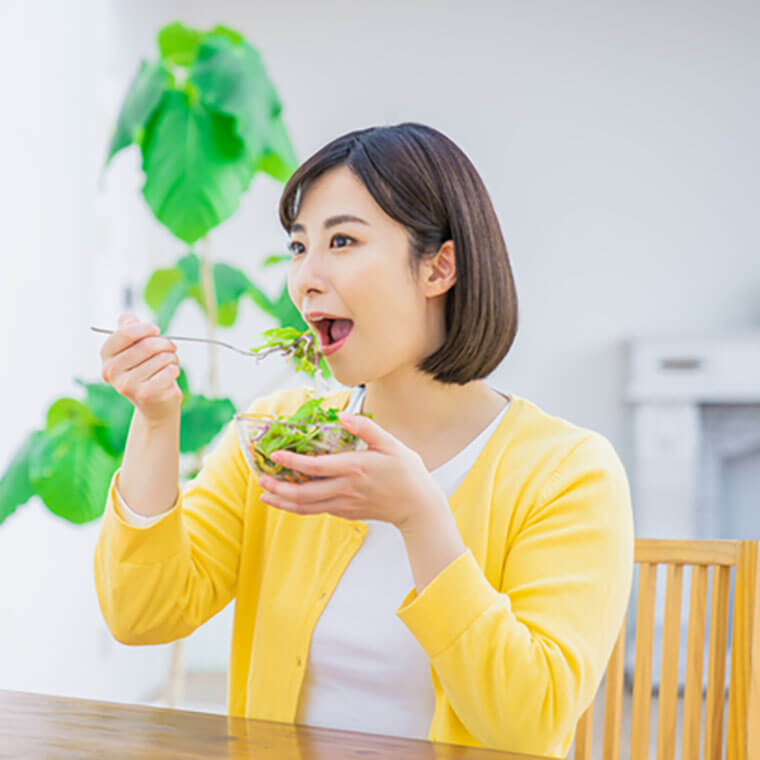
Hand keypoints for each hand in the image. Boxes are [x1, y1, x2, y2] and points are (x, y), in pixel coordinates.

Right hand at [100, 312, 181, 424]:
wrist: (155, 403)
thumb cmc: (146, 370)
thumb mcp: (134, 348)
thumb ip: (128, 329)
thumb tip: (128, 317)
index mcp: (106, 356)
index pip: (125, 333)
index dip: (145, 328)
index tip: (156, 330)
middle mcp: (111, 371)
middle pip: (146, 346)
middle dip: (165, 343)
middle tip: (172, 347)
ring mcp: (127, 385)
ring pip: (161, 358)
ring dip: (172, 357)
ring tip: (170, 363)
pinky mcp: (145, 394)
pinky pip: (169, 371)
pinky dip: (175, 369)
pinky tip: (171, 373)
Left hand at [257, 410, 444, 531]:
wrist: (418, 507)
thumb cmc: (407, 472)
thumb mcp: (391, 444)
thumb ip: (366, 428)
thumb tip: (344, 416)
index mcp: (355, 468)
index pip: (315, 467)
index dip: (292, 460)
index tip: (274, 453)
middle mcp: (346, 489)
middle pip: (303, 493)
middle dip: (278, 486)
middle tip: (260, 478)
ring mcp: (345, 504)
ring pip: (306, 507)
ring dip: (283, 501)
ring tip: (265, 493)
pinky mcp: (346, 513)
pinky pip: (317, 511)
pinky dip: (298, 506)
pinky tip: (288, 499)